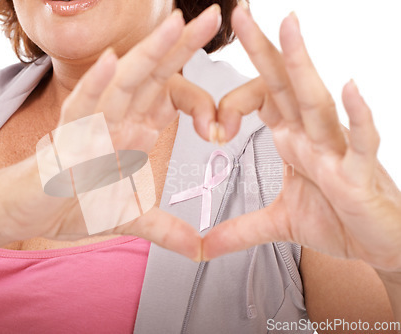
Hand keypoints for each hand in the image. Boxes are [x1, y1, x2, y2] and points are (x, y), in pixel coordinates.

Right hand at [0, 5, 223, 260]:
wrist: (23, 212)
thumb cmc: (70, 201)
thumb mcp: (127, 216)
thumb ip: (163, 227)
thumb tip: (196, 249)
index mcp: (128, 129)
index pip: (164, 97)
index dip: (196, 82)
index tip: (220, 64)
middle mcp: (110, 120)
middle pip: (148, 77)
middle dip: (179, 46)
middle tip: (209, 16)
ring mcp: (85, 128)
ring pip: (120, 86)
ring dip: (147, 55)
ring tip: (174, 25)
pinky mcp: (61, 144)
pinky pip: (81, 115)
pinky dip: (95, 88)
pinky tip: (111, 64)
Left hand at [203, 5, 400, 270]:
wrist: (379, 246)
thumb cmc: (338, 220)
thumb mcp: (279, 224)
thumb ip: (239, 230)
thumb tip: (204, 246)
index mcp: (294, 140)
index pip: (262, 100)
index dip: (232, 102)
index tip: (211, 124)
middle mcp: (313, 135)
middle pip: (284, 85)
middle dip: (263, 49)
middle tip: (241, 13)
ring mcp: (338, 150)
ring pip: (317, 101)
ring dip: (302, 66)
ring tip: (289, 28)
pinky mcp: (360, 173)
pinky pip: (360, 140)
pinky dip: (356, 117)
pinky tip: (350, 88)